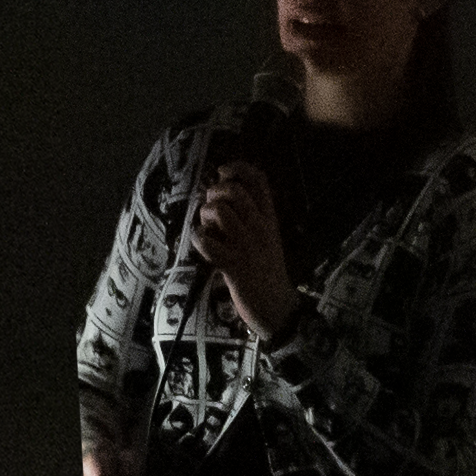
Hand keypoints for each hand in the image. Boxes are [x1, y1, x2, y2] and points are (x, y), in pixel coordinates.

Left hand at [188, 161, 297, 337]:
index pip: (259, 180)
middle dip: (214, 193)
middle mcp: (259, 227)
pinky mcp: (233, 265)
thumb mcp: (267, 238)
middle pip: (234, 191)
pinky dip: (198, 240)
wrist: (277, 308)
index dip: (238, 167)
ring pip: (219, 211)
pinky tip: (203, 247)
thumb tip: (221, 196)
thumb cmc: (266, 272)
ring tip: (208, 230)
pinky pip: (206, 243)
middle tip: (211, 209)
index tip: (223, 171)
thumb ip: (251, 217)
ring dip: (205, 216)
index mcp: (269, 219)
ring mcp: (246, 246)